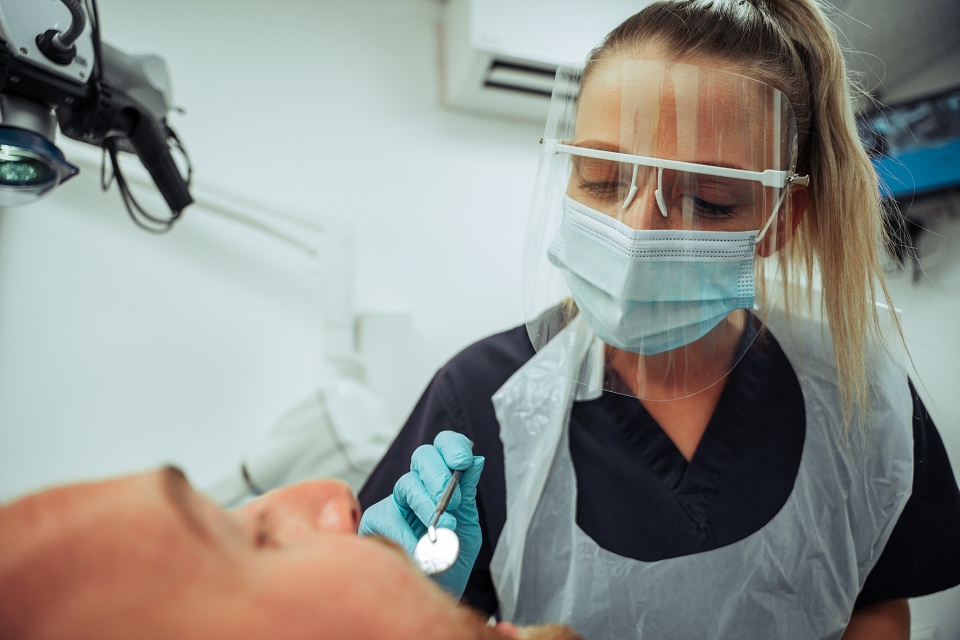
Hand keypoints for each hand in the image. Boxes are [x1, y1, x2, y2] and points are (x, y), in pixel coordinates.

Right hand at [359, 430, 483, 598]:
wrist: (438, 595)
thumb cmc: (451, 561)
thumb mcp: (468, 527)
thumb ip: (468, 494)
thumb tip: (477, 460)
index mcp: (441, 483)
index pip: (443, 448)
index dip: (452, 446)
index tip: (463, 461)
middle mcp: (417, 487)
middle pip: (423, 457)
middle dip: (439, 474)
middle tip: (453, 502)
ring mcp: (395, 503)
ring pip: (407, 485)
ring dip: (427, 505)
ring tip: (441, 530)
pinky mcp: (376, 523)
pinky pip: (389, 518)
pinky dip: (407, 534)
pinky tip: (418, 548)